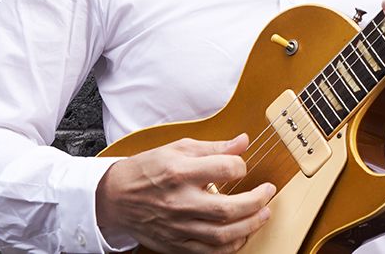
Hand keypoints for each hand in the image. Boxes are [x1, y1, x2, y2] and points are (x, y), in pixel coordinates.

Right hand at [95, 134, 275, 252]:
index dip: (240, 165)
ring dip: (250, 225)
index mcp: (179, 172)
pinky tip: (242, 233)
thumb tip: (243, 141)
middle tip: (268, 192)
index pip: (224, 169)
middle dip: (256, 200)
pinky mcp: (176, 244)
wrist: (116, 198)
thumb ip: (213, 147)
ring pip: (222, 235)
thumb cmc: (147, 170)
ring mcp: (178, 227)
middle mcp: (179, 202)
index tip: (241, 166)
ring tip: (263, 213)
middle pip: (227, 208)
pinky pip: (210, 252)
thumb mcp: (177, 148)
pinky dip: (232, 245)